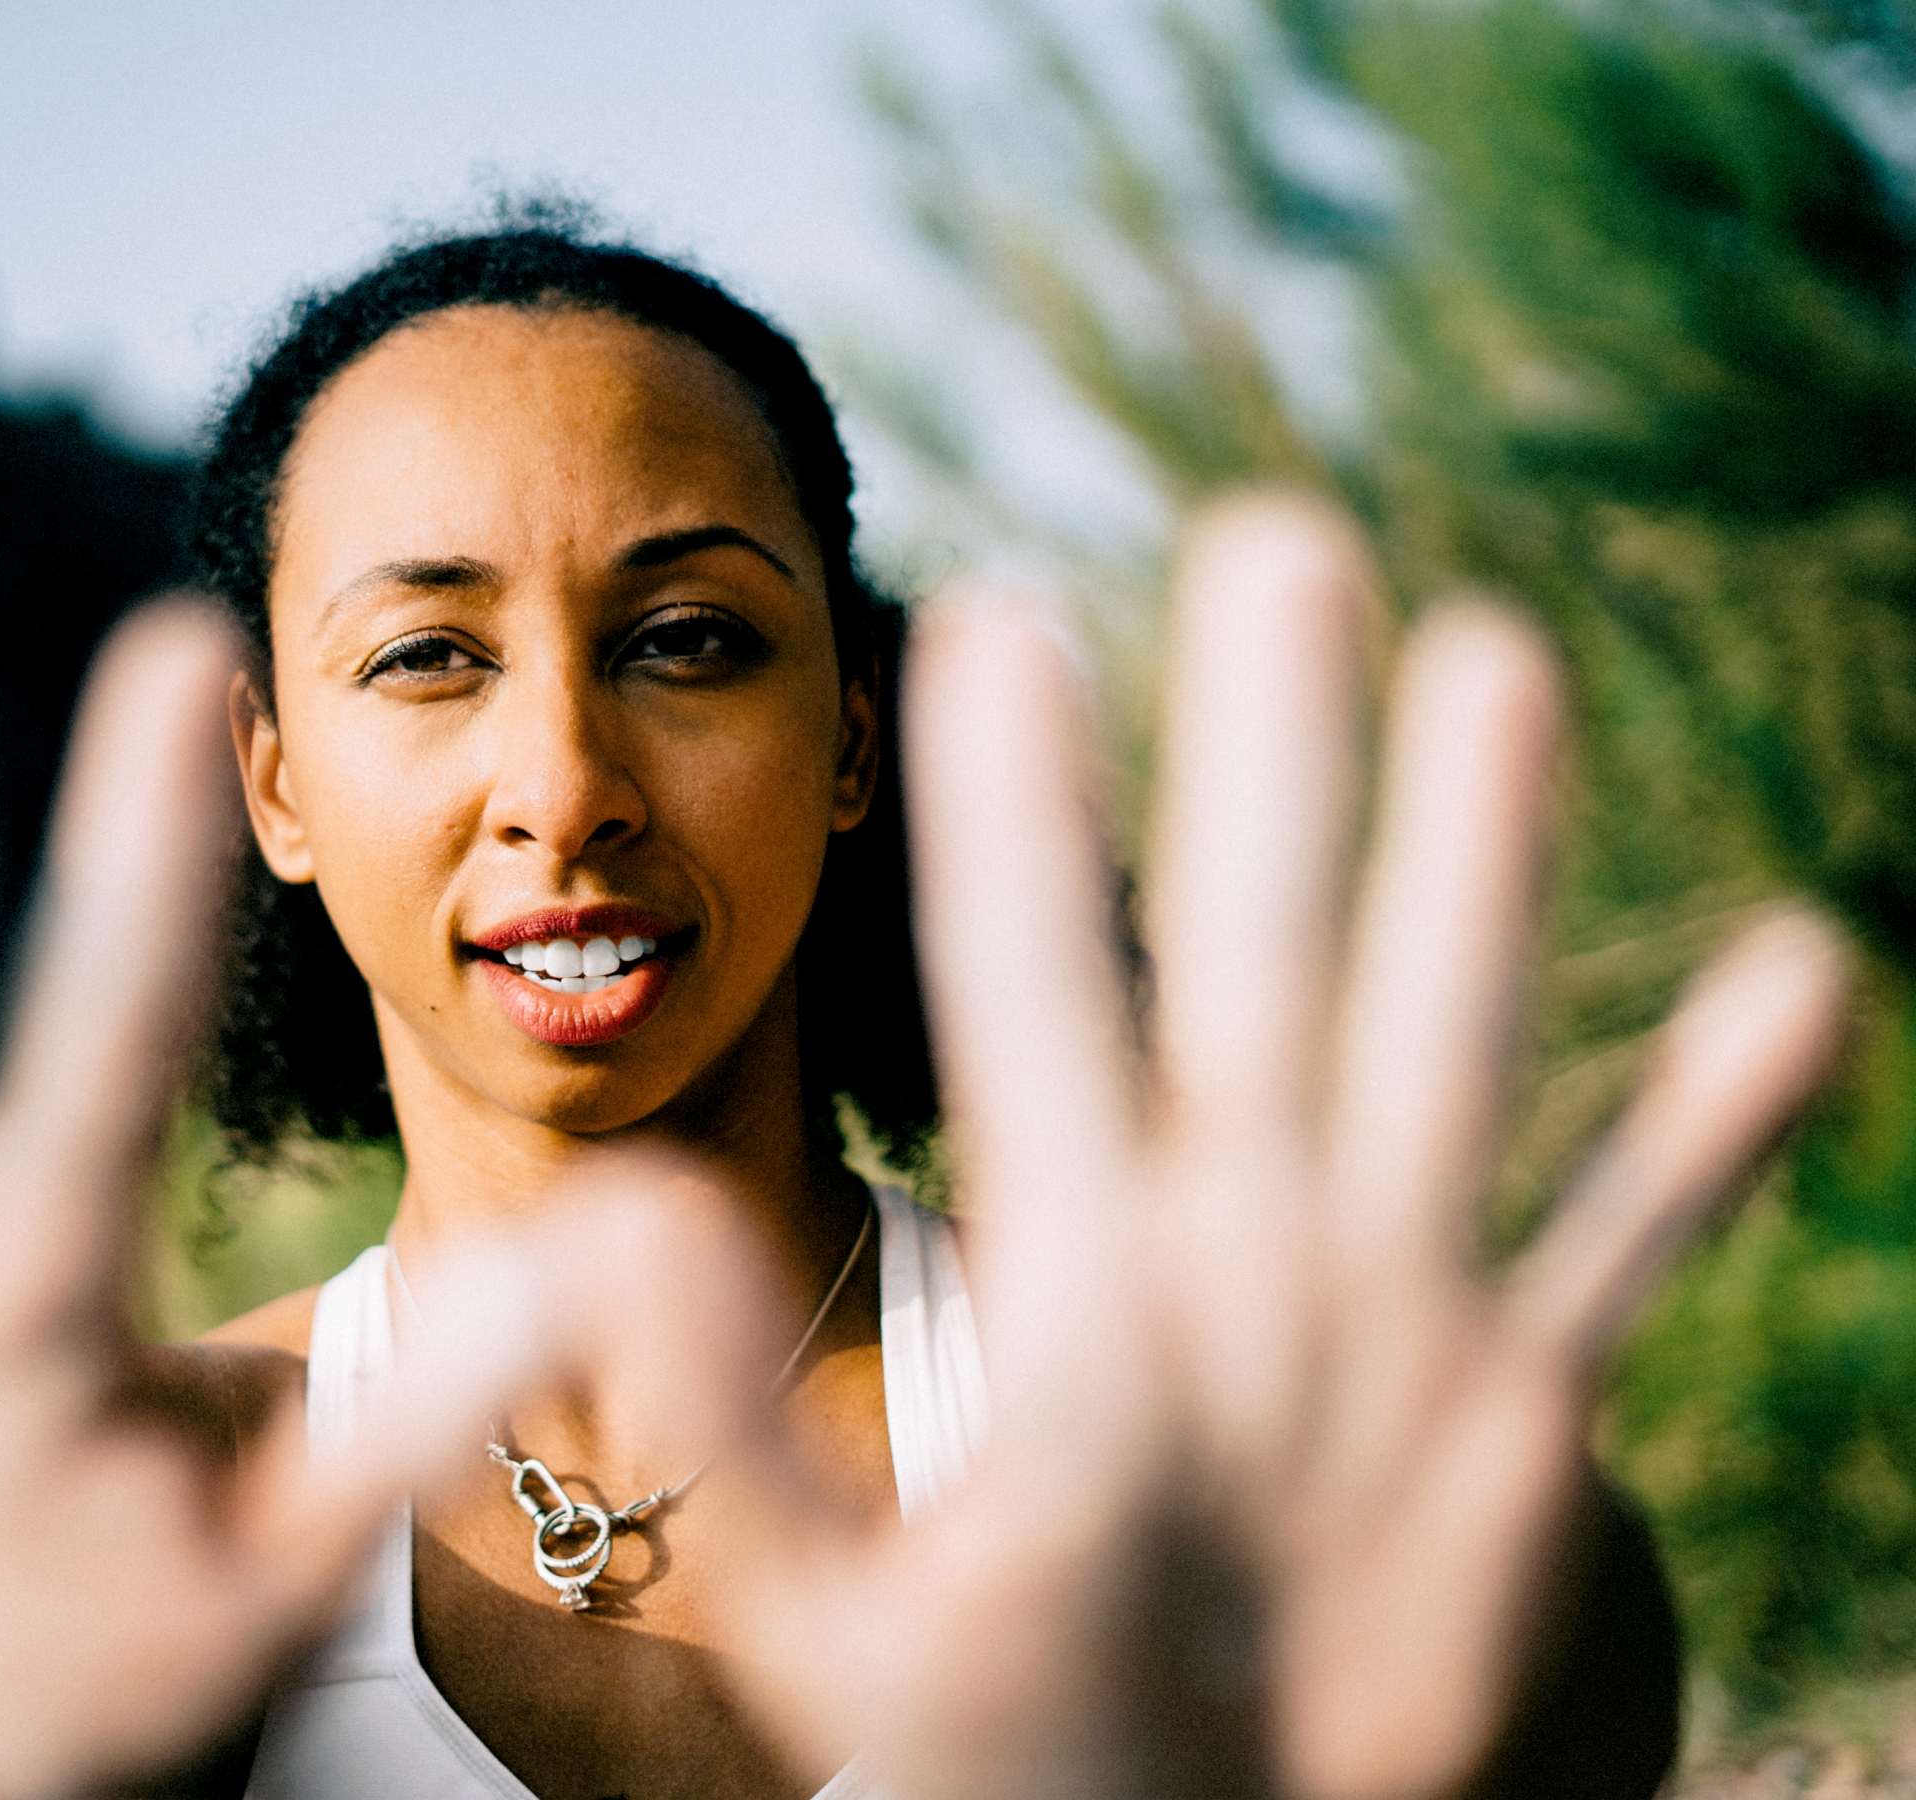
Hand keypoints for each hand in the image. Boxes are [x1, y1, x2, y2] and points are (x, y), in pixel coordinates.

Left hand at [701, 497, 1848, 1798]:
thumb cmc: (1020, 1764)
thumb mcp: (837, 1622)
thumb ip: (733, 1431)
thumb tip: (606, 1229)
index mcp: (1076, 1274)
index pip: (1032, 998)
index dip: (1011, 822)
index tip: (979, 623)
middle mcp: (1233, 1241)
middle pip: (1254, 953)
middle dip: (1265, 758)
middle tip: (1271, 534)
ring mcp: (1384, 1306)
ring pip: (1434, 1032)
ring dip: (1472, 862)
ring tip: (1489, 659)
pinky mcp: (1516, 1411)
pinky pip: (1629, 1238)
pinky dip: (1706, 1126)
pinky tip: (1798, 971)